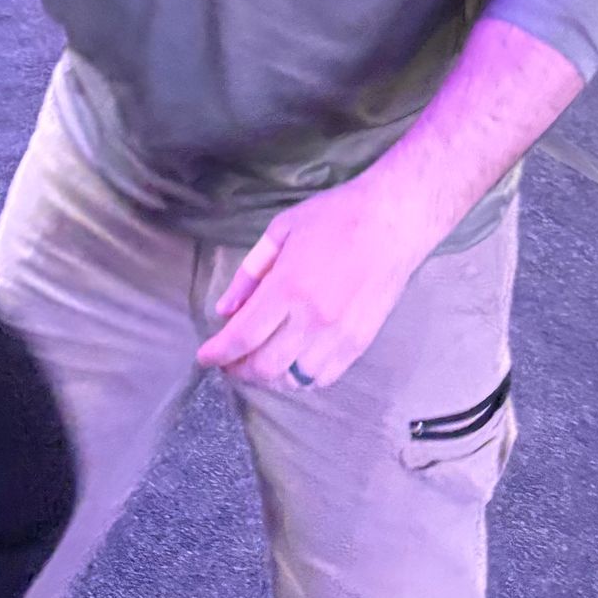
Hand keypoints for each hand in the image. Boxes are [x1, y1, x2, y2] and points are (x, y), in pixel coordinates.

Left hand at [196, 175, 427, 393]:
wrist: (393, 223)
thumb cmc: (335, 217)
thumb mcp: (281, 230)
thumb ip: (250, 273)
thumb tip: (225, 309)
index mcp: (288, 287)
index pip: (243, 336)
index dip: (218, 353)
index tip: (204, 357)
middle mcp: (312, 319)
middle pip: (265, 366)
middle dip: (238, 370)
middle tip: (228, 361)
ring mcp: (339, 336)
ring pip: (293, 380)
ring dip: (269, 378)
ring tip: (257, 363)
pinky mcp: (360, 343)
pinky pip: (323, 378)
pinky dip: (300, 379)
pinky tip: (290, 366)